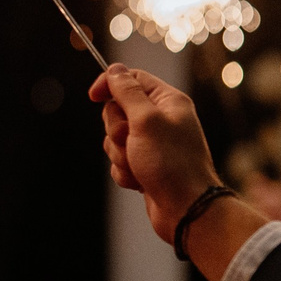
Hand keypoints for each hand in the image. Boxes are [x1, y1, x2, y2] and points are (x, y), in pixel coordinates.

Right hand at [88, 66, 220, 244]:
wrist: (187, 210)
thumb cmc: (172, 163)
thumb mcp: (146, 121)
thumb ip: (127, 92)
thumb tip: (115, 70)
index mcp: (168, 102)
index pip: (132, 79)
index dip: (110, 85)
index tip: (93, 96)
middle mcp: (161, 120)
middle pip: (118, 110)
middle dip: (116, 130)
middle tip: (130, 141)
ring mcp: (153, 144)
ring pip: (115, 138)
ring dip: (119, 154)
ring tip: (138, 166)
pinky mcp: (145, 165)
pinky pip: (119, 160)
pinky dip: (124, 171)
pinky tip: (140, 181)